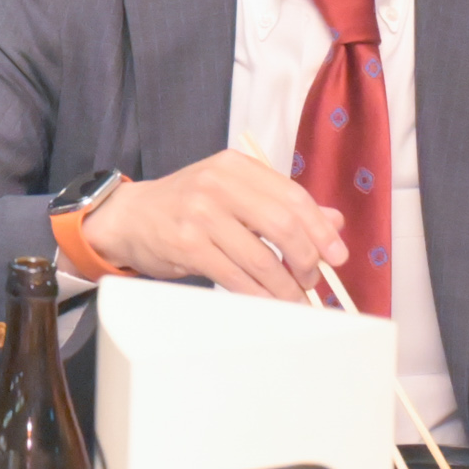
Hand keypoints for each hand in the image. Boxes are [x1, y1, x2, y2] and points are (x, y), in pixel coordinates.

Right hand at [79, 150, 346, 302]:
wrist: (130, 217)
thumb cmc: (187, 206)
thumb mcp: (233, 193)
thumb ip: (281, 204)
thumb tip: (334, 222)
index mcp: (236, 166)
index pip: (292, 196)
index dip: (321, 229)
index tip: (338, 256)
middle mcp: (218, 184)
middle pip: (283, 225)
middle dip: (306, 260)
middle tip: (312, 281)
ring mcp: (201, 214)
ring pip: (262, 258)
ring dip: (285, 287)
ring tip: (294, 299)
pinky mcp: (188, 245)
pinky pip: (236, 278)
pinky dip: (258, 295)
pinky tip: (267, 302)